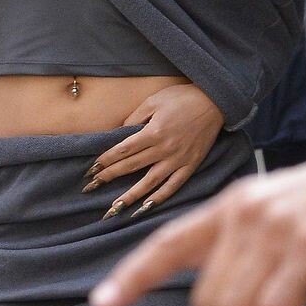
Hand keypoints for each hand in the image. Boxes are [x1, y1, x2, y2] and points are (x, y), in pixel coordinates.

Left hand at [82, 83, 223, 215]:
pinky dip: (159, 198)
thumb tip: (118, 134)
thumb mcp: (154, 101)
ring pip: (150, 183)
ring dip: (130, 196)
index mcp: (153, 132)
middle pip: (131, 167)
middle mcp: (164, 149)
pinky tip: (145, 208)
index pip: (123, 151)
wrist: (215, 101)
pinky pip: (173, 186)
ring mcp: (178, 160)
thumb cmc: (182, 97)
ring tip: (114, 208)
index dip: (105, 161)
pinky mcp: (190, 166)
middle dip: (109, 177)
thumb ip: (134, 118)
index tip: (91, 170)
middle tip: (90, 188)